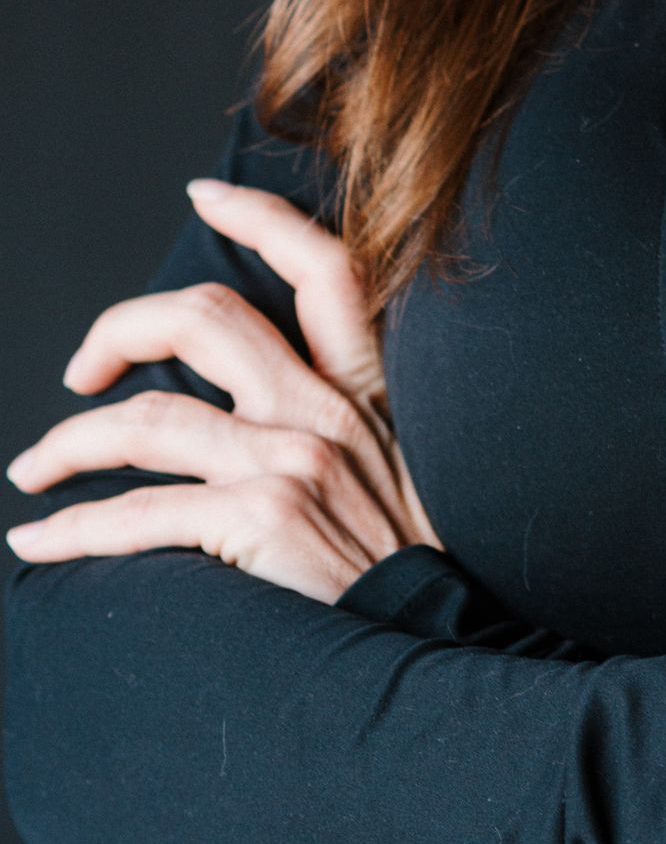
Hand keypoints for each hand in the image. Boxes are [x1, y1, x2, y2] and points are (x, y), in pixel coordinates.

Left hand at [6, 180, 439, 605]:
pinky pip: (135, 515)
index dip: (261, 217)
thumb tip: (263, 421)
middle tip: (80, 370)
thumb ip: (349, 433)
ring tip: (33, 470)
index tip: (205, 195)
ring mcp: (293, 462)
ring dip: (66, 445)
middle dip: (120, 329)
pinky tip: (37, 541)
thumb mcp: (410, 474)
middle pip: (205, 319)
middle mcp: (327, 411)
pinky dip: (69, 530)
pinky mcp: (260, 520)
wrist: (446, 648)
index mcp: (368, 391)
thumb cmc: (418, 577)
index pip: (325, 269)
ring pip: (145, 419)